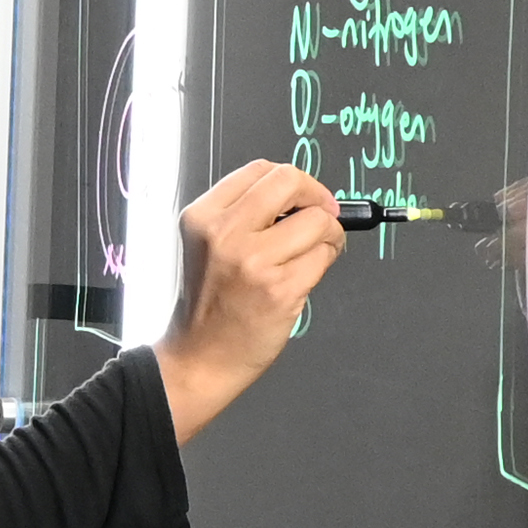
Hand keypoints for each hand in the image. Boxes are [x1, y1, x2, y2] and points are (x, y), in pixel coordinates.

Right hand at [152, 161, 348, 442]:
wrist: (199, 357)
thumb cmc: (208, 304)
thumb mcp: (207, 245)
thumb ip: (244, 214)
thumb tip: (300, 195)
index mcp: (203, 217)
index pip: (261, 170)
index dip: (294, 181)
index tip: (305, 198)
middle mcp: (225, 234)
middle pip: (290, 182)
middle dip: (317, 197)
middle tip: (324, 214)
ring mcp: (254, 262)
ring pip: (317, 221)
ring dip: (328, 234)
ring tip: (315, 251)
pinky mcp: (280, 289)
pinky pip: (324, 257)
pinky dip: (326, 260)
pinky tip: (307, 274)